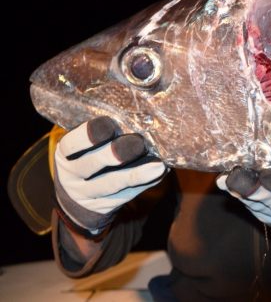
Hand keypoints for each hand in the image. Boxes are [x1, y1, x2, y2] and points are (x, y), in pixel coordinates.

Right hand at [54, 116, 166, 234]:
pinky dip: (144, 184)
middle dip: (116, 153)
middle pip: (92, 165)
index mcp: (65, 153)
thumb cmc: (87, 154)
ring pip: (111, 184)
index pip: (71, 144)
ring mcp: (87, 194)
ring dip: (136, 174)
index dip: (89, 135)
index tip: (109, 124)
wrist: (78, 195)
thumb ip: (101, 129)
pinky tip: (158, 174)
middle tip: (139, 143)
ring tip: (157, 166)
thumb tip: (137, 112)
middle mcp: (72, 174)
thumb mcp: (83, 143)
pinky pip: (126, 196)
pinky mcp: (105, 206)